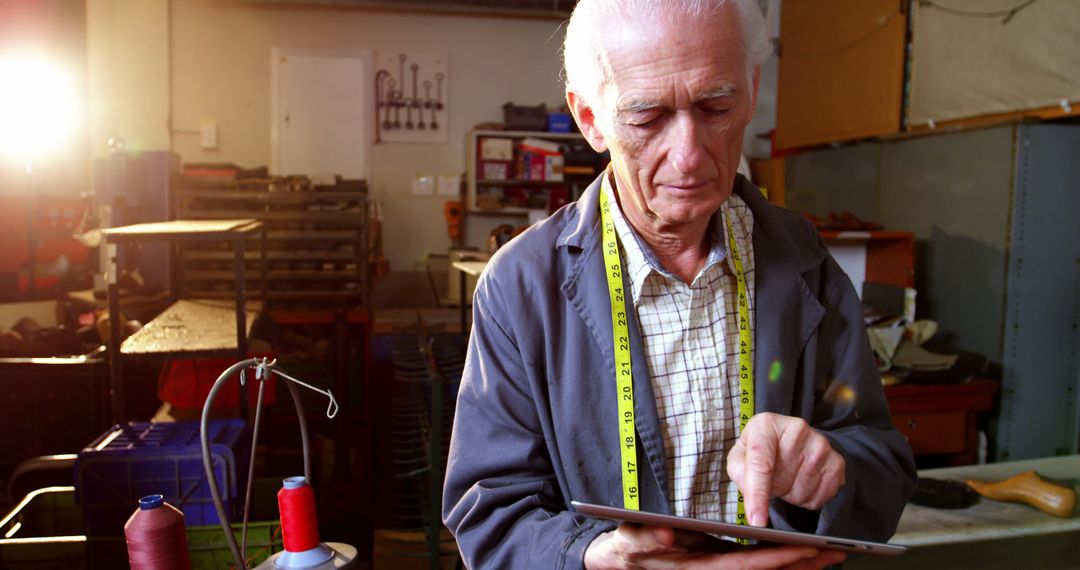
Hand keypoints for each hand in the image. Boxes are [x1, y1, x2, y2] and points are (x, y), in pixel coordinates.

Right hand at [583, 524, 845, 568]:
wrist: (620, 562)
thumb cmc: (627, 548)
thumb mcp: (630, 539)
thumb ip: (645, 536)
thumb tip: (667, 535)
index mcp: (699, 565)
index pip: (746, 564)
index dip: (776, 559)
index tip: (806, 551)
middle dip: (801, 564)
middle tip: (837, 553)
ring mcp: (719, 569)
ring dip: (798, 566)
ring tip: (830, 555)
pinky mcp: (720, 566)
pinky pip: (756, 567)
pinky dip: (780, 563)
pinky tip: (800, 557)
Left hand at [726, 413, 845, 527]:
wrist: (789, 441)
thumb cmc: (761, 450)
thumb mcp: (740, 457)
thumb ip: (740, 474)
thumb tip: (753, 499)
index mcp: (767, 425)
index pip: (761, 465)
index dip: (758, 495)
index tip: (757, 521)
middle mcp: (797, 428)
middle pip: (781, 482)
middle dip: (772, 489)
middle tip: (772, 477)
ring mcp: (820, 444)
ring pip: (801, 492)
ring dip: (790, 494)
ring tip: (787, 477)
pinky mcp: (837, 461)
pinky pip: (820, 497)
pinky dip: (808, 499)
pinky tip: (802, 482)